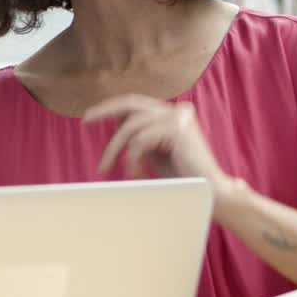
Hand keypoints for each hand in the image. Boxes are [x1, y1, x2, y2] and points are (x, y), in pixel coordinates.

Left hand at [83, 94, 227, 182]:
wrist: (210, 194)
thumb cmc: (181, 176)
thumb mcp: (153, 151)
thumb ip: (140, 135)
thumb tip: (116, 123)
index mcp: (171, 113)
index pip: (135, 103)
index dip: (111, 107)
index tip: (89, 116)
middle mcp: (177, 110)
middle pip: (132, 103)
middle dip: (105, 110)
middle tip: (86, 121)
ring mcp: (179, 117)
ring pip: (132, 127)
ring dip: (115, 150)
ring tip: (109, 169)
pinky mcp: (178, 129)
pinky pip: (140, 141)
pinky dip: (132, 159)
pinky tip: (135, 174)